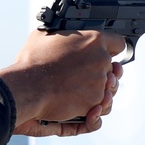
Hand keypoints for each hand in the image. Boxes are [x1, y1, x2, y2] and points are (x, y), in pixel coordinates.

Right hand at [0, 30, 125, 137]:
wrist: (26, 87)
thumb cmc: (32, 62)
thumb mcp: (44, 37)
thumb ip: (62, 35)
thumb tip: (59, 35)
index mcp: (93, 40)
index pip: (118, 42)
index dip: (113, 49)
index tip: (107, 54)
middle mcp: (101, 60)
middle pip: (113, 69)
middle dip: (103, 73)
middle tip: (87, 77)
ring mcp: (100, 82)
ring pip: (109, 90)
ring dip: (99, 93)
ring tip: (81, 94)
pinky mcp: (94, 101)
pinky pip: (100, 108)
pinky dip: (92, 110)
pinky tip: (81, 106)